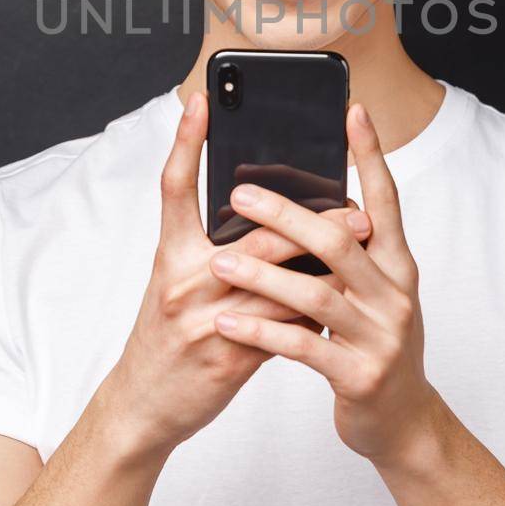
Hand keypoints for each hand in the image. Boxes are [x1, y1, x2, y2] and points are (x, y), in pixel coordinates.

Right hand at [101, 91, 371, 457]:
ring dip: (325, 260)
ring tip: (360, 240)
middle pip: (251, 237)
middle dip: (305, 218)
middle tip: (350, 204)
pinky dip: (316, 309)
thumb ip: (217, 249)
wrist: (144, 405)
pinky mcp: (229, 357)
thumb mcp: (179, 282)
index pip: (175, 186)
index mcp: (171, 254)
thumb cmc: (170, 336)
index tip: (202, 100)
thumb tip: (276, 213)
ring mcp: (208, 320)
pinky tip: (344, 296)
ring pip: (277, 281)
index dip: (186, 141)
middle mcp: (186, 281)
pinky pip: (285, 327)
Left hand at [205, 102, 437, 466]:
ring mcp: (380, 336)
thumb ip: (348, 254)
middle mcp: (395, 293)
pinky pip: (302, 347)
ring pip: (315, 294)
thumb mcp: (374, 293)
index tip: (351, 112)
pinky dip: (262, 332)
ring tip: (217, 264)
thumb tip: (309, 206)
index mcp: (399, 265)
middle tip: (240, 192)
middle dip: (287, 214)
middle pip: (338, 240)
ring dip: (261, 275)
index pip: (386, 199)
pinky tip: (227, 322)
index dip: (371, 155)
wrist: (405, 423)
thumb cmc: (376, 346)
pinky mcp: (358, 375)